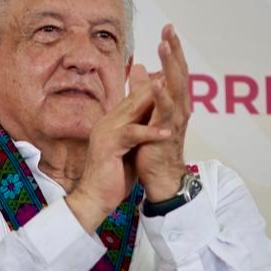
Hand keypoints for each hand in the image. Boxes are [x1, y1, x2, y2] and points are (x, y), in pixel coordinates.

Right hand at [66, 65, 170, 231]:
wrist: (94, 197)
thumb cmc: (113, 175)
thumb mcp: (129, 149)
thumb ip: (138, 132)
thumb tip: (152, 122)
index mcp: (112, 122)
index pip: (135, 98)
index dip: (154, 87)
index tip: (173, 76)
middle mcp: (108, 122)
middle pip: (134, 99)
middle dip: (155, 85)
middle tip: (176, 74)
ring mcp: (106, 132)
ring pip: (132, 110)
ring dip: (153, 101)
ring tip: (173, 93)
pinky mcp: (109, 146)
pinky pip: (132, 134)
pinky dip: (149, 132)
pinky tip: (166, 131)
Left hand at [136, 24, 191, 200]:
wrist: (157, 175)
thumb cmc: (153, 144)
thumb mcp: (146, 111)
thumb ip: (143, 89)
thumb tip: (138, 67)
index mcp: (174, 101)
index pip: (174, 70)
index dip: (172, 49)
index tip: (167, 28)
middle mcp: (179, 106)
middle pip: (179, 72)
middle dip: (174, 50)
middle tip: (169, 28)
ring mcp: (174, 118)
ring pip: (175, 87)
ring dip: (170, 66)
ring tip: (164, 46)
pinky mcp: (165, 132)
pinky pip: (164, 112)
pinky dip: (162, 97)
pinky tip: (157, 83)